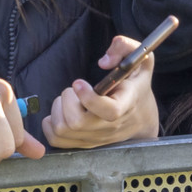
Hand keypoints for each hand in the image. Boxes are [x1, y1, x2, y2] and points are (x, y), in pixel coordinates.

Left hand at [43, 36, 160, 148]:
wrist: (140, 118)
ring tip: (70, 100)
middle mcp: (111, 126)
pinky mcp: (84, 144)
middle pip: (77, 122)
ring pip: (62, 130)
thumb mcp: (141, 60)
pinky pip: (56, 140)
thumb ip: (125, 47)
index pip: (110, 111)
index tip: (78, 82)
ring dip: (58, 109)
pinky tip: (62, 112)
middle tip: (74, 89)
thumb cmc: (136, 86)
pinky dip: (50, 124)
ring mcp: (96, 138)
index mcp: (127, 104)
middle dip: (67, 99)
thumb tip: (104, 61)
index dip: (90, 98)